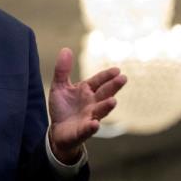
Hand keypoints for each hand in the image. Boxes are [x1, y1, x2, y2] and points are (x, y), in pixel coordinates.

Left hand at [48, 48, 126, 163]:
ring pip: (100, 111)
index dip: (106, 76)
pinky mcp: (82, 131)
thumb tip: (66, 48)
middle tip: (123, 79)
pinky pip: (88, 129)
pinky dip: (91, 127)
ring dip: (106, 106)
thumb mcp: (60, 86)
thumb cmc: (62, 107)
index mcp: (86, 91)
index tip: (117, 70)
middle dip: (113, 87)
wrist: (58, 131)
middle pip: (104, 94)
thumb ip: (62, 70)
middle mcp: (92, 104)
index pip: (98, 81)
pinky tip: (95, 124)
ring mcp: (89, 117)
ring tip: (113, 101)